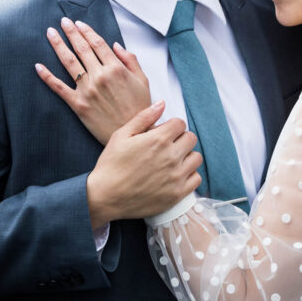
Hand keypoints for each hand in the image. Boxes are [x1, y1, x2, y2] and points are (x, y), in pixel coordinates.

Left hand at [36, 17, 150, 143]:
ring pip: (69, 63)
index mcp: (116, 69)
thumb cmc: (140, 107)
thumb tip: (115, 45)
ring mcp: (87, 90)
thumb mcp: (143, 80)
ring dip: (58, 46)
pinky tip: (38, 66)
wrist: (134, 134)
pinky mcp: (78, 105)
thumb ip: (130, 60)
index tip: (79, 23)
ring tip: (50, 33)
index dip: (87, 31)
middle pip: (82, 49)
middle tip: (62, 22)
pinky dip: (47, 76)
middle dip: (71, 33)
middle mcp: (100, 76)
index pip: (97, 44)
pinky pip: (59, 88)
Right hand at [85, 101, 201, 227]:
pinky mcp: (177, 194)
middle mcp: (171, 157)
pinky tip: (176, 176)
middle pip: (191, 139)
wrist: (105, 197)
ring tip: (173, 161)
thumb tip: (162, 103)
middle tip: (168, 147)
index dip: (171, 126)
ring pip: (196, 158)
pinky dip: (189, 176)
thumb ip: (144, 117)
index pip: (180, 123)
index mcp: (158, 139)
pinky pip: (196, 179)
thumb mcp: (121, 135)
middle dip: (180, 139)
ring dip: (187, 156)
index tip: (163, 133)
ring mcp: (176, 176)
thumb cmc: (110, 165)